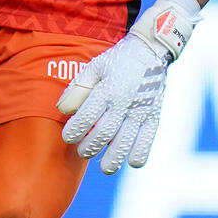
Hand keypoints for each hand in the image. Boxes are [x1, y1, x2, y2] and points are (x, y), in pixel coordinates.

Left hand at [57, 34, 167, 173]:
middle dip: (88, 149)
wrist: (150, 51)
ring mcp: (140, 111)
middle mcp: (124, 102)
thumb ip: (77, 88)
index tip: (69, 137)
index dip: (73, 132)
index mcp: (107, 88)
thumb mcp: (94, 67)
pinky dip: (137, 156)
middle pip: (102, 135)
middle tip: (83, 151)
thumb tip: (62, 110)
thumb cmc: (117, 61)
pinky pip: (146, 143)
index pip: (86, 117)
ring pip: (123, 144)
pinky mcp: (154, 116)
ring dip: (111, 160)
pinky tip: (128, 159)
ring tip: (104, 166)